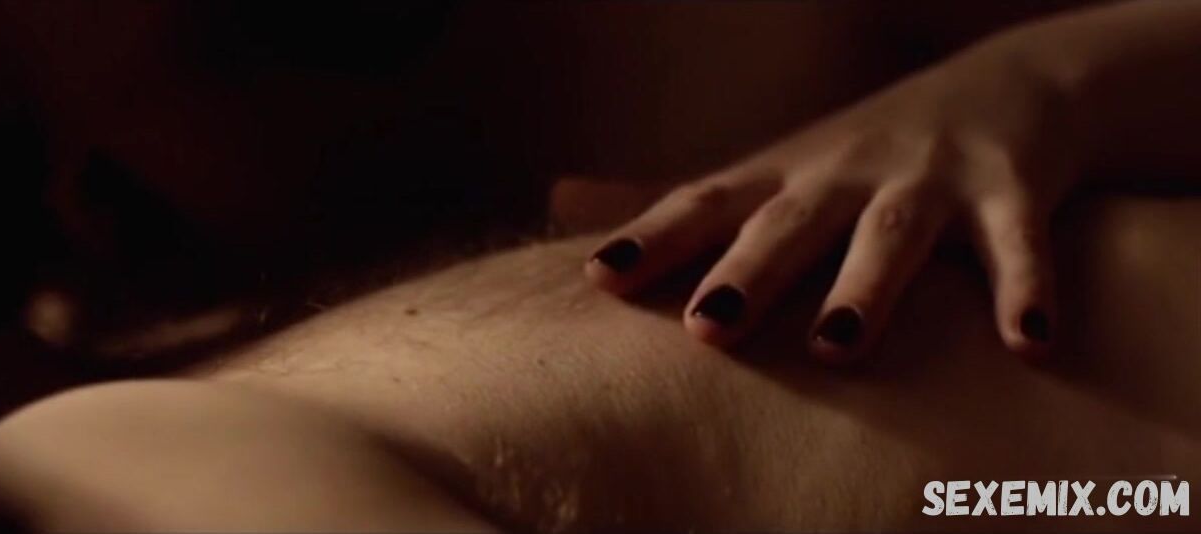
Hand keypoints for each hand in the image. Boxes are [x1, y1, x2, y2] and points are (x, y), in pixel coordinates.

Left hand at [586, 36, 1084, 362]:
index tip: (599, 280)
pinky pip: (1018, 245)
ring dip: (865, 289)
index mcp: (785, 176)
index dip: (654, 240)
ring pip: (894, 234)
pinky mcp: (1011, 191)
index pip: (707, 205)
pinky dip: (1024, 290)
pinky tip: (1026, 346)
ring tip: (835, 348)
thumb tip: (556, 201)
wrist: (1009, 80)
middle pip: (792, 224)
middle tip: (705, 329)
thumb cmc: (861, 150)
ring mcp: (929, 178)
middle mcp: (847, 172)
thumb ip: (675, 202)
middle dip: (748, 273)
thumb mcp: (769, 170)